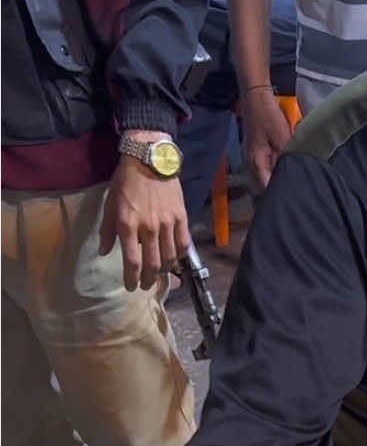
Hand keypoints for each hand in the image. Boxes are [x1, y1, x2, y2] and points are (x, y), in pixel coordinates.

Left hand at [99, 155, 188, 291]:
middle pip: (152, 265)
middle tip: (145, 285)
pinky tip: (174, 257)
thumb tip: (104, 251)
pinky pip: (183, 244)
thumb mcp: (110, 204)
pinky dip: (179, 255)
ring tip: (159, 273)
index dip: (131, 278)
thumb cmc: (126, 181)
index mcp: (128, 225)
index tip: (130, 286)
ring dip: (163, 270)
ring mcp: (167, 224)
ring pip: (169, 258)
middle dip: (148, 280)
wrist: (149, 159)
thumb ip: (108, 230)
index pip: (132, 261)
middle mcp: (148, 228)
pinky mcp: (180, 218)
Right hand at [241, 88, 293, 187]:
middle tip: (297, 187)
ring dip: (279, 175)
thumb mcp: (282, 137)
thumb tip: (297, 173)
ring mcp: (253, 156)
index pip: (267, 187)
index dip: (279, 191)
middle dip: (280, 185)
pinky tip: (288, 164)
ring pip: (267, 174)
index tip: (293, 194)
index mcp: (256, 162)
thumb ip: (288, 157)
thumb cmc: (267, 115)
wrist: (256, 95)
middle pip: (266, 182)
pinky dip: (277, 166)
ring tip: (294, 178)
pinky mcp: (258, 150)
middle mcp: (251, 163)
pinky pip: (268, 164)